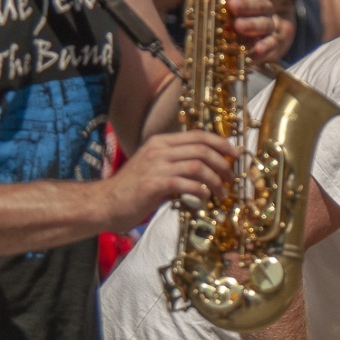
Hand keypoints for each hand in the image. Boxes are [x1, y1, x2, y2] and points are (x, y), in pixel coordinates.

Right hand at [99, 130, 236, 229]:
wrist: (104, 203)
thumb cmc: (132, 189)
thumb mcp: (154, 167)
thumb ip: (176, 163)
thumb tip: (206, 168)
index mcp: (160, 142)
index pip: (198, 135)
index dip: (221, 143)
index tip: (235, 155)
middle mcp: (159, 149)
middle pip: (202, 149)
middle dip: (223, 164)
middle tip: (231, 179)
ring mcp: (156, 166)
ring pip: (198, 166)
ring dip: (216, 181)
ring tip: (221, 193)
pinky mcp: (154, 184)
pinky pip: (187, 183)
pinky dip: (201, 191)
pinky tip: (204, 198)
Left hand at [218, 0, 287, 62]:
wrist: (236, 43)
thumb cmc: (223, 18)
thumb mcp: (212, 3)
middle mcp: (260, 8)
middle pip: (258, 2)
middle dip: (245, 3)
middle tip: (232, 5)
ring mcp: (266, 26)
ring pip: (265, 22)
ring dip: (252, 24)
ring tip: (238, 26)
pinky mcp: (269, 44)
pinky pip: (272, 44)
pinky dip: (266, 46)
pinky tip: (258, 49)